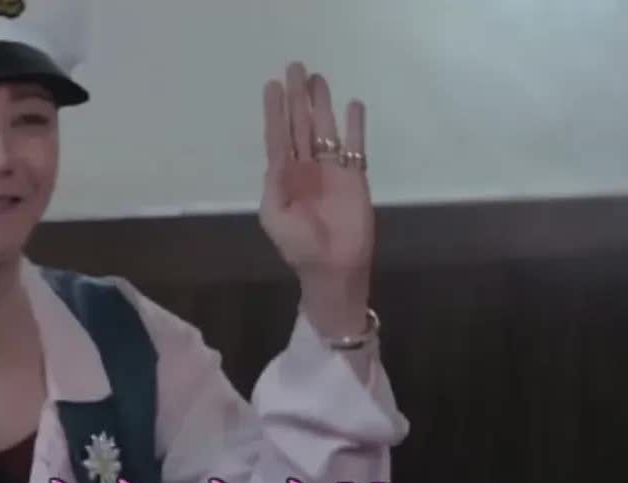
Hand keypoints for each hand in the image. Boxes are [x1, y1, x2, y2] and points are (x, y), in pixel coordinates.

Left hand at [259, 62, 374, 334]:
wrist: (334, 268)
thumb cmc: (300, 247)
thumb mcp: (276, 219)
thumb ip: (274, 188)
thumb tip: (274, 160)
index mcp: (283, 177)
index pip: (277, 137)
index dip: (275, 111)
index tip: (272, 86)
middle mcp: (306, 167)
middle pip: (300, 125)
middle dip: (297, 97)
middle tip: (295, 67)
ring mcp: (331, 169)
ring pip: (325, 129)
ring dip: (322, 104)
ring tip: (318, 78)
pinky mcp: (355, 176)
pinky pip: (355, 146)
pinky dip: (355, 126)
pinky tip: (352, 105)